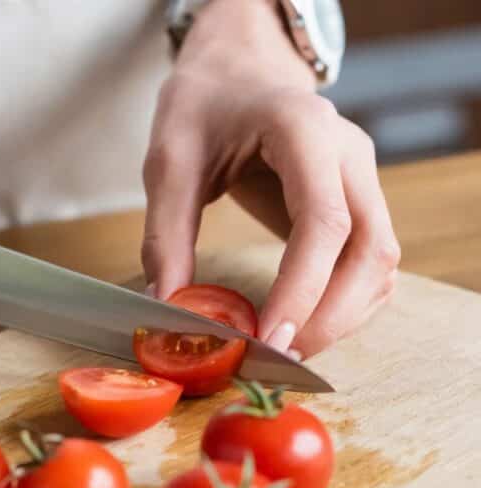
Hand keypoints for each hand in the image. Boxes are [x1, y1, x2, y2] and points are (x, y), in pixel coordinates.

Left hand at [142, 0, 399, 357]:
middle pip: (368, 251)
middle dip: (328, 317)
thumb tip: (167, 309)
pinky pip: (373, 266)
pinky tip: (306, 325)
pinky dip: (348, 305)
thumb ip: (166, 236)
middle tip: (277, 357)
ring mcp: (364, 178)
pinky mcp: (361, 202)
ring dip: (343, 317)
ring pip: (380, 264)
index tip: (269, 339)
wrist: (238, 71)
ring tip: (289, 349)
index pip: (323, 223)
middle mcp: (349, 153)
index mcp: (304, 130)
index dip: (302, 290)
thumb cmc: (205, 108)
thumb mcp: (169, 163)